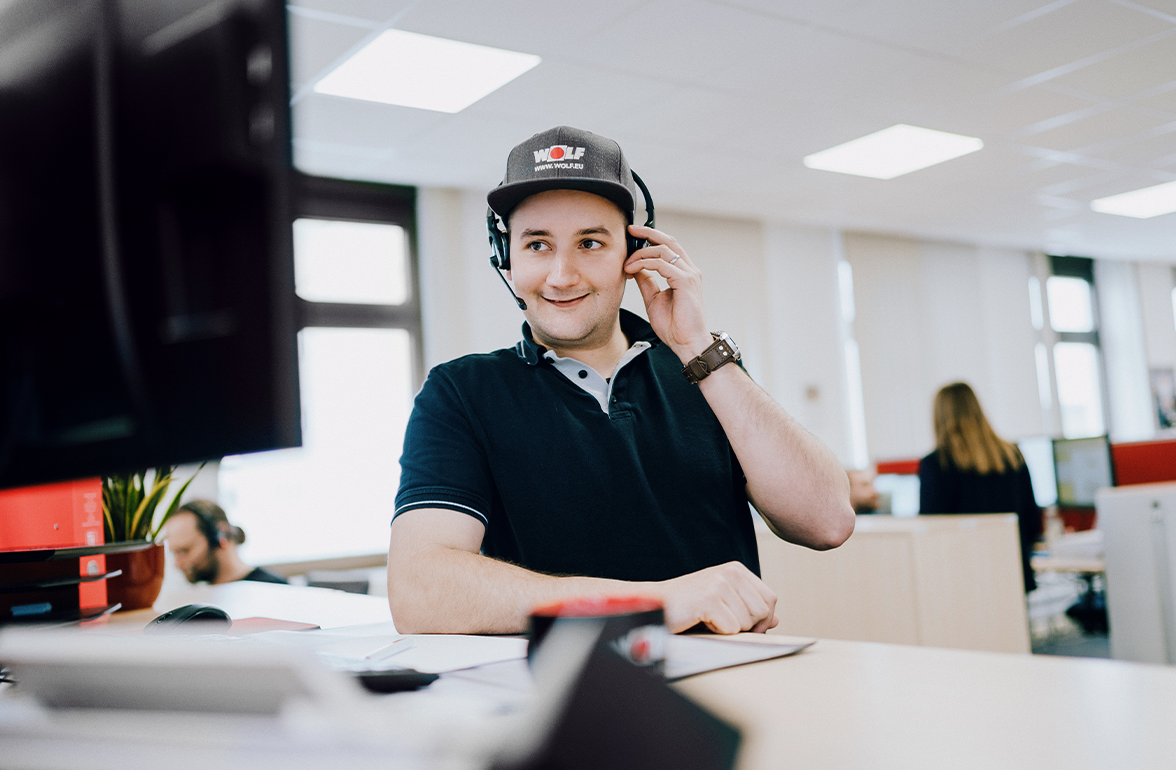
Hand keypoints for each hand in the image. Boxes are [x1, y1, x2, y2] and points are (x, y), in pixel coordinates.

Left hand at [623, 225, 712, 361]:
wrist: (687, 344)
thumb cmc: (675, 326)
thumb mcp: (654, 299)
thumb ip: (647, 282)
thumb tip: (636, 269)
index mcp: (683, 273)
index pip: (668, 246)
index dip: (651, 237)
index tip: (632, 235)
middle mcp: (689, 270)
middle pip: (668, 241)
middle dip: (647, 232)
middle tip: (629, 230)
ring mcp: (689, 275)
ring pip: (663, 250)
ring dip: (641, 253)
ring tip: (626, 264)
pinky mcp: (686, 282)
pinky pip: (662, 264)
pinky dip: (644, 263)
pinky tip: (632, 270)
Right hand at [650, 562, 778, 633]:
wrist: (655, 606)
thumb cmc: (690, 609)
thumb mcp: (724, 605)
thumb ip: (749, 610)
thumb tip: (776, 619)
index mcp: (736, 570)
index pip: (770, 599)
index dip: (762, 620)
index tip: (742, 627)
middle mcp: (730, 572)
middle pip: (763, 612)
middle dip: (746, 627)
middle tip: (721, 624)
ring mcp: (719, 583)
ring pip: (747, 623)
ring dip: (728, 631)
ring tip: (707, 620)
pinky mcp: (708, 599)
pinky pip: (731, 629)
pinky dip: (717, 634)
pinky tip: (700, 622)